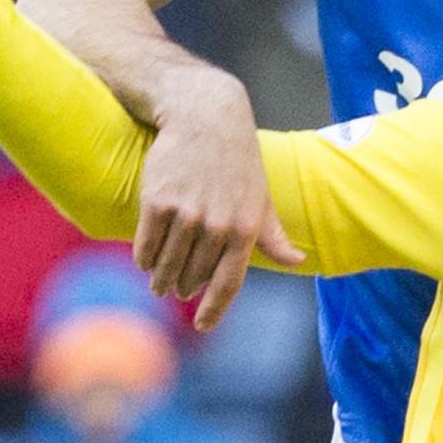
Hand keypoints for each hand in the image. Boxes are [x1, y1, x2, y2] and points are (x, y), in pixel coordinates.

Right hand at [132, 68, 305, 326]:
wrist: (206, 116)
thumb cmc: (237, 159)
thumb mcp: (261, 195)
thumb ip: (273, 234)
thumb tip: (298, 261)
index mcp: (246, 227)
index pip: (228, 283)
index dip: (214, 309)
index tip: (203, 326)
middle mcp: (218, 225)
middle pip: (193, 278)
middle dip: (184, 288)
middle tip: (177, 289)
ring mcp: (186, 214)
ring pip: (166, 267)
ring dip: (161, 280)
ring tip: (159, 282)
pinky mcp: (157, 202)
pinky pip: (145, 248)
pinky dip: (144, 259)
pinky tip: (146, 259)